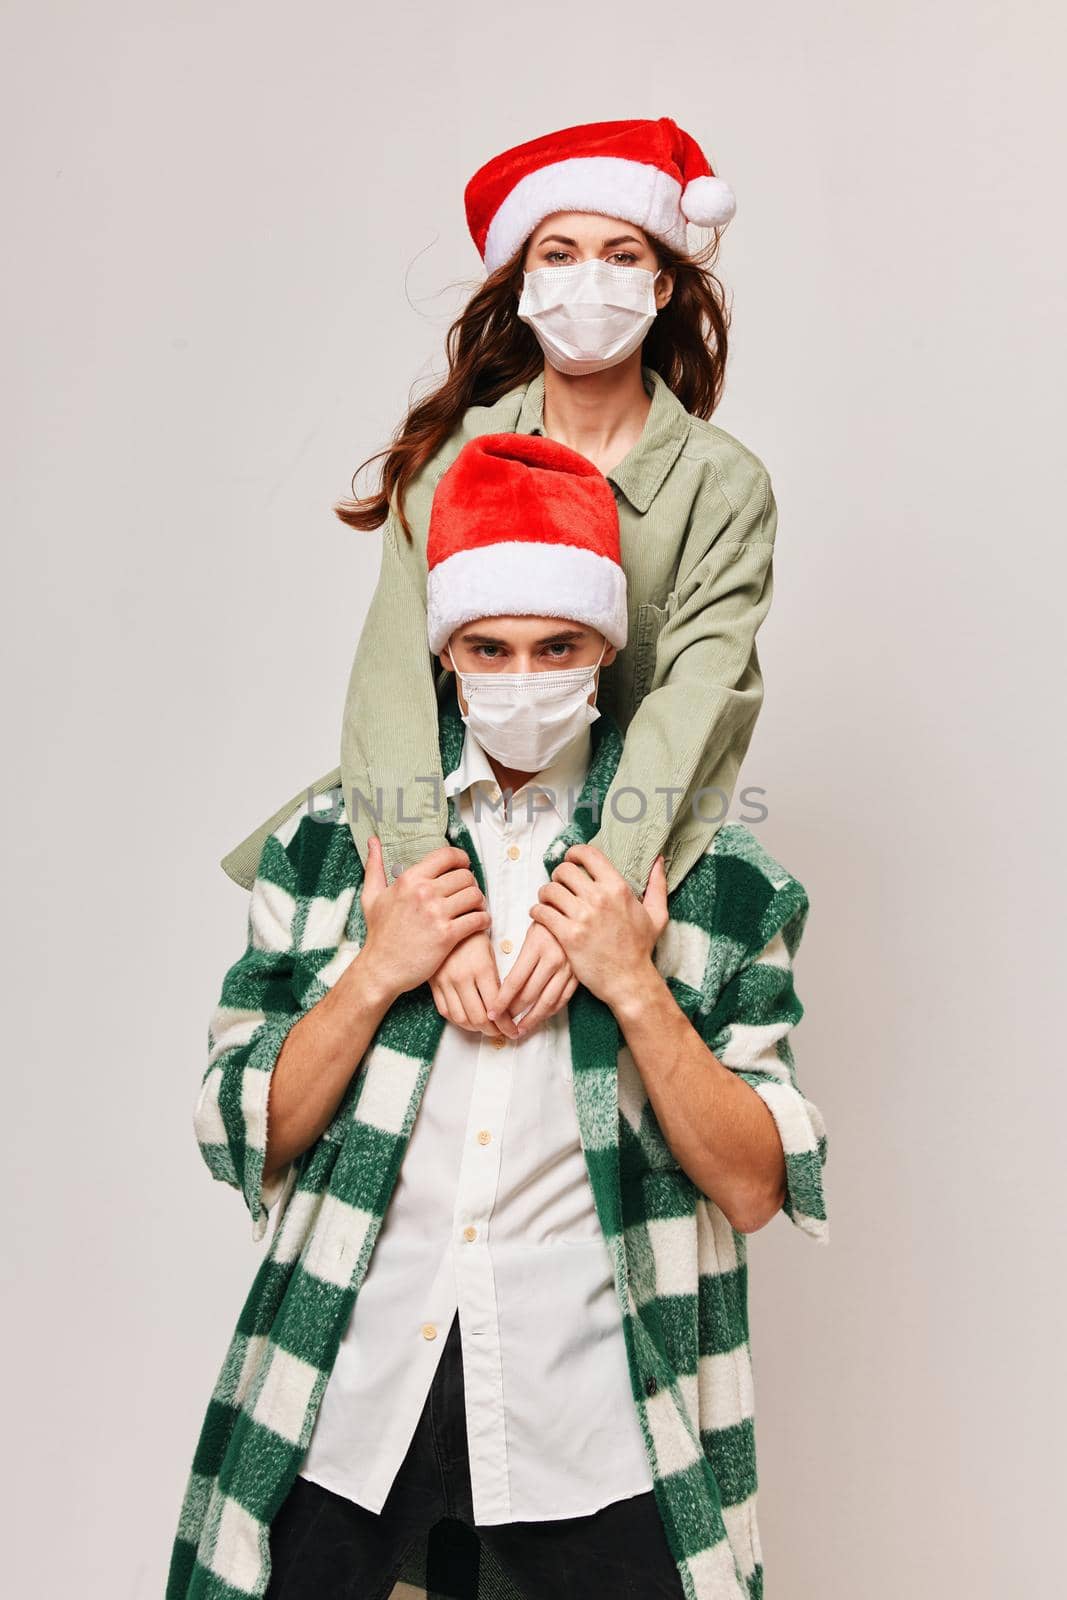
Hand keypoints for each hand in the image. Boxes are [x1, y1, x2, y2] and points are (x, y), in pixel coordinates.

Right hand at [358, 837, 489, 1002]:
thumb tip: (372, 841)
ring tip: (476, 908)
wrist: (381, 968)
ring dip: (480, 902)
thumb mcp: (372, 896)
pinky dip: (484, 920)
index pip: (447, 856)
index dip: (461, 859)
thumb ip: (374, 866)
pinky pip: (478, 919)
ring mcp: (436, 914)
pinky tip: (479, 923)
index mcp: (410, 879)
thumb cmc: (379, 933)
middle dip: (471, 884)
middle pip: (465, 876)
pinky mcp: (447, 935)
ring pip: (475, 896)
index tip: (464, 866)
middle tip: (468, 894)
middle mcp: (424, 892)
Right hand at [430, 930, 506, 1037]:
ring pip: (462, 1018)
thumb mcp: (490, 950)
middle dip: (494, 1031)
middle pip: (479, 1018)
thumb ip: (496, 980)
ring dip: (476, 1029)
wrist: (445, 919)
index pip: (496, 1007)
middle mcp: (462, 977)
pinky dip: (458, 1021)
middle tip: (503, 1033)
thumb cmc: (472, 933)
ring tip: (487, 1029)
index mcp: (481, 968)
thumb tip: (506, 1006)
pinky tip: (468, 1021)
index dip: (506, 1024)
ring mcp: (445, 982)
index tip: (514, 1030)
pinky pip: (445, 1011)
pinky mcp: (433, 983)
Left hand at [488, 920, 576, 1036]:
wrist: (578, 913)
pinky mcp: (578, 975)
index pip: (515, 981)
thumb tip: (506, 988)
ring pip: (547, 1001)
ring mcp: (568, 968)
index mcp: (537, 947)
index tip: (492, 1013)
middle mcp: (553, 959)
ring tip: (520, 1029)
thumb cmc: (549, 922)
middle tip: (503, 1025)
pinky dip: (550, 1011)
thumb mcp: (531, 933)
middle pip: (530, 994)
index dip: (502, 1001)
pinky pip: (563, 998)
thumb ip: (520, 960)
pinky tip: (541, 1017)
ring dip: (532, 1018)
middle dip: (514, 1013)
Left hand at [529, 846, 668, 1007]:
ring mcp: (583, 917)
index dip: (574, 853)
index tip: (570, 860)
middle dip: (557, 876)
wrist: (629, 981)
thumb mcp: (656, 914)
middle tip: (558, 886)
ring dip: (545, 895)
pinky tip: (541, 916)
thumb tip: (658, 860)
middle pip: (564, 870)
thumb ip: (657, 885)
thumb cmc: (641, 948)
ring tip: (548, 902)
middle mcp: (599, 898)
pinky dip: (537, 912)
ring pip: (550, 890)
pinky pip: (542, 912)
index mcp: (618, 888)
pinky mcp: (568, 935)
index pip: (588, 854)